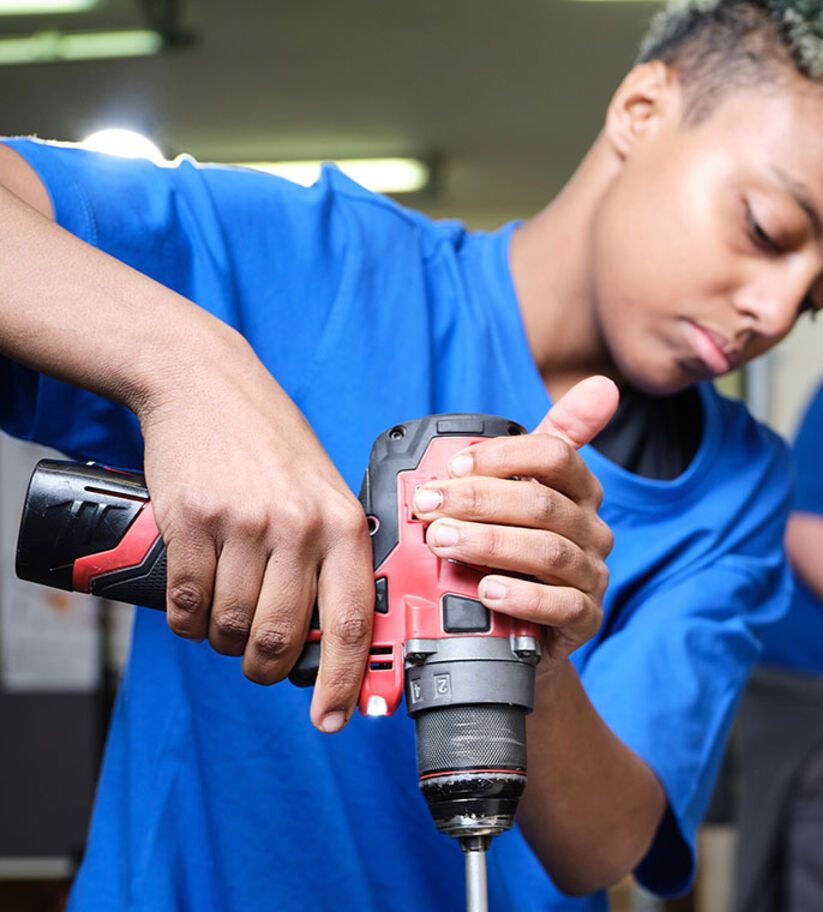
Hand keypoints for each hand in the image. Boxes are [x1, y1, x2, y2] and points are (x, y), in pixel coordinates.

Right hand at [136, 335, 373, 733]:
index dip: (344, 681)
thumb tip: (339, 639)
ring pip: (230, 626)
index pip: (352, 621)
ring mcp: (244, 523)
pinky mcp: (191, 520)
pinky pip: (187, 603)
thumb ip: (336, 557)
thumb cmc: (274, 450)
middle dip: (266, 668)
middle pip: (280, 636)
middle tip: (259, 665)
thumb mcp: (326, 496)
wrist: (209, 386)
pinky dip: (187, 623)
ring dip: (223, 644)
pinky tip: (194, 612)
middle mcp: (300, 527)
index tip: (335, 719)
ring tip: (224, 625)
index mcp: (346, 525)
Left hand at [409, 377, 619, 674]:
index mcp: (579, 490)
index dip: (502, 457)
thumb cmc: (520, 551)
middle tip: (429, 507)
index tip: (452, 466)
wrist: (530, 630)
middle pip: (544, 504)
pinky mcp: (586, 618)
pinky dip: (523, 598)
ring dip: (490, 544)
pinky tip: (488, 591)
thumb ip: (546, 440)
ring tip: (443, 544)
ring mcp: (592, 574)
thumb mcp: (530, 490)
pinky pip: (562, 606)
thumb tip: (603, 385)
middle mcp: (592, 529)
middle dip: (479, 501)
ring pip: (549, 552)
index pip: (556, 455)